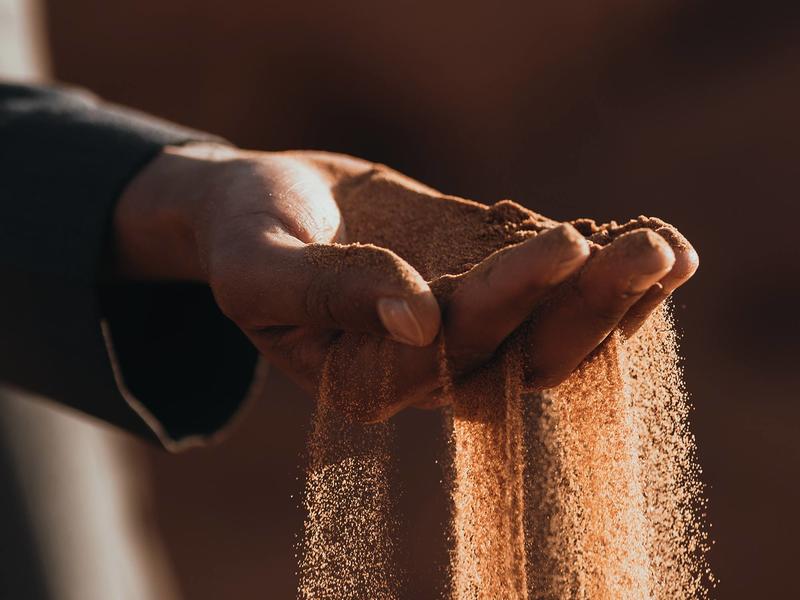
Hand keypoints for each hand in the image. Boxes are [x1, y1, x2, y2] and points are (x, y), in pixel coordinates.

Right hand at [114, 143, 697, 418]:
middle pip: (521, 359)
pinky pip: (552, 293)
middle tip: (648, 250)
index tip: (561, 244)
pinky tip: (654, 239)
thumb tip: (418, 320)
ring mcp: (464, 329)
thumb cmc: (247, 236)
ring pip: (552, 337)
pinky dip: (603, 271)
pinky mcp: (486, 284)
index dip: (508, 304)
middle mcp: (427, 371)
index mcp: (366, 382)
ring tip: (668, 248)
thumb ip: (327, 292)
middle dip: (588, 309)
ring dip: (615, 299)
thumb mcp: (260, 266)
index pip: (450, 354)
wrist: (269, 202)